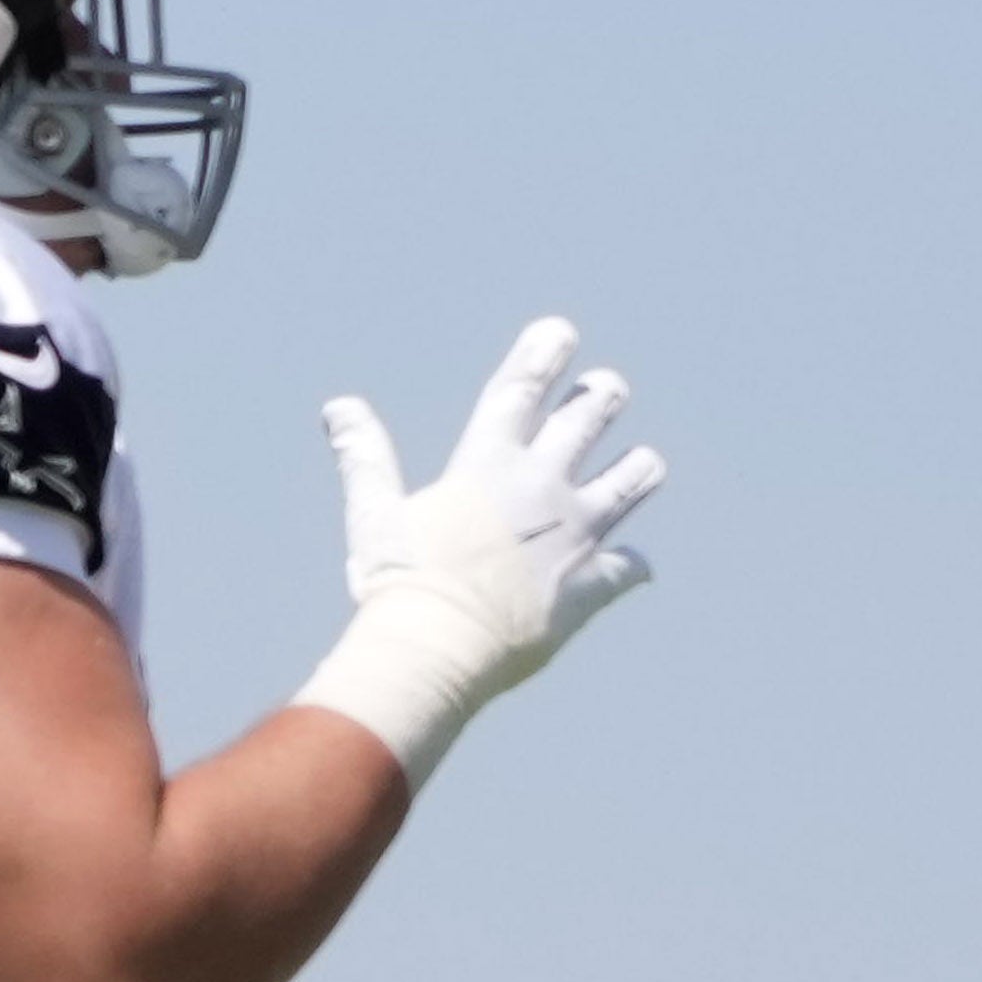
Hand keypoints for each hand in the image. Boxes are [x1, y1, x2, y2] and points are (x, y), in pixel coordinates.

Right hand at [292, 315, 669, 780]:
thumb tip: (339, 407)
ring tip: (642, 463)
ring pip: (633, 479)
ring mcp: (575, 533)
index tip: (560, 331)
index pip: (521, 390)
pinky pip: (630, 568)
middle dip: (603, 395)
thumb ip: (365, 458)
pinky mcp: (591, 583)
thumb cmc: (398, 584)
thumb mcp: (373, 516)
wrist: (438, 650)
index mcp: (487, 465)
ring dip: (639, 466)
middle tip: (608, 389)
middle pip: (590, 418)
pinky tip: (632, 568)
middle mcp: (541, 487)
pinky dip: (632, 566)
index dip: (542, 354)